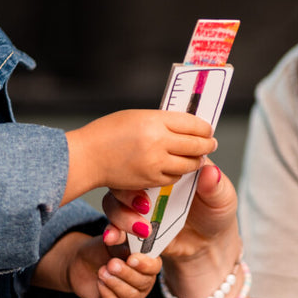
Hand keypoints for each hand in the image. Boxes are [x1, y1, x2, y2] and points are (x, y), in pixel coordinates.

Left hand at [65, 234, 161, 297]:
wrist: (80, 263)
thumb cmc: (102, 250)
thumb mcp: (111, 238)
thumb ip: (120, 234)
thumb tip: (124, 231)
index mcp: (146, 263)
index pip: (154, 266)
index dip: (145, 264)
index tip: (131, 258)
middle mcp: (143, 281)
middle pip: (144, 282)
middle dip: (126, 273)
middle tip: (111, 264)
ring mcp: (131, 296)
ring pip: (131, 295)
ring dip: (116, 283)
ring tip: (102, 271)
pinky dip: (107, 293)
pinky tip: (99, 282)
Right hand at [66, 109, 217, 200]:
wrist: (87, 157)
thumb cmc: (108, 133)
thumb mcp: (136, 116)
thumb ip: (161, 121)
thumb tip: (187, 124)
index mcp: (154, 120)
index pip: (192, 123)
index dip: (204, 127)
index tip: (209, 129)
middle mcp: (157, 141)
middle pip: (196, 144)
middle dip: (207, 144)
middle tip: (211, 143)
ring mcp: (154, 163)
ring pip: (189, 164)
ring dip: (197, 160)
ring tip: (199, 156)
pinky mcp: (150, 180)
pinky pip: (174, 178)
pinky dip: (179, 173)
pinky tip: (177, 167)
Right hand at [104, 164, 240, 287]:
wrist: (209, 245)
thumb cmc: (216, 213)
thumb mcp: (223, 198)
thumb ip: (215, 186)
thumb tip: (211, 171)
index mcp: (171, 167)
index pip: (151, 155)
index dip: (145, 162)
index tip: (149, 177)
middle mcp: (151, 181)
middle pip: (124, 177)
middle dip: (125, 192)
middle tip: (143, 206)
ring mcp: (140, 203)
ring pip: (114, 201)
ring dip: (120, 214)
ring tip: (140, 228)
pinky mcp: (134, 225)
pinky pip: (116, 225)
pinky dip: (115, 231)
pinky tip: (119, 238)